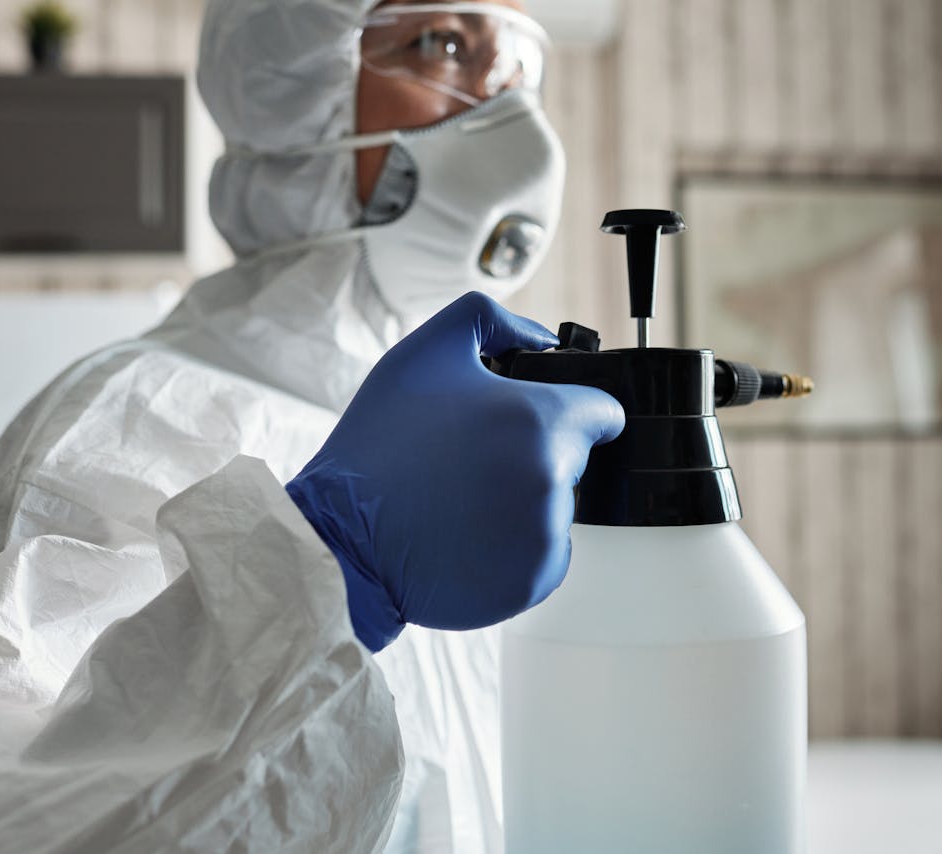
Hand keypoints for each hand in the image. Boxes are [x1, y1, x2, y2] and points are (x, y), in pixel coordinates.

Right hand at [286, 292, 624, 651]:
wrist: (339, 533)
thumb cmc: (379, 442)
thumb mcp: (428, 351)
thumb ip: (495, 323)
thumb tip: (545, 339)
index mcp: (542, 421)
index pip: (602, 413)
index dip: (575, 409)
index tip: (545, 418)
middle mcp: (553, 480)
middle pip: (572, 463)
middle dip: (535, 457)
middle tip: (474, 462)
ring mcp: (544, 537)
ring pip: (556, 512)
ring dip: (521, 506)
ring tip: (461, 503)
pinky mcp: (531, 583)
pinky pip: (543, 560)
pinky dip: (514, 553)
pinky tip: (466, 539)